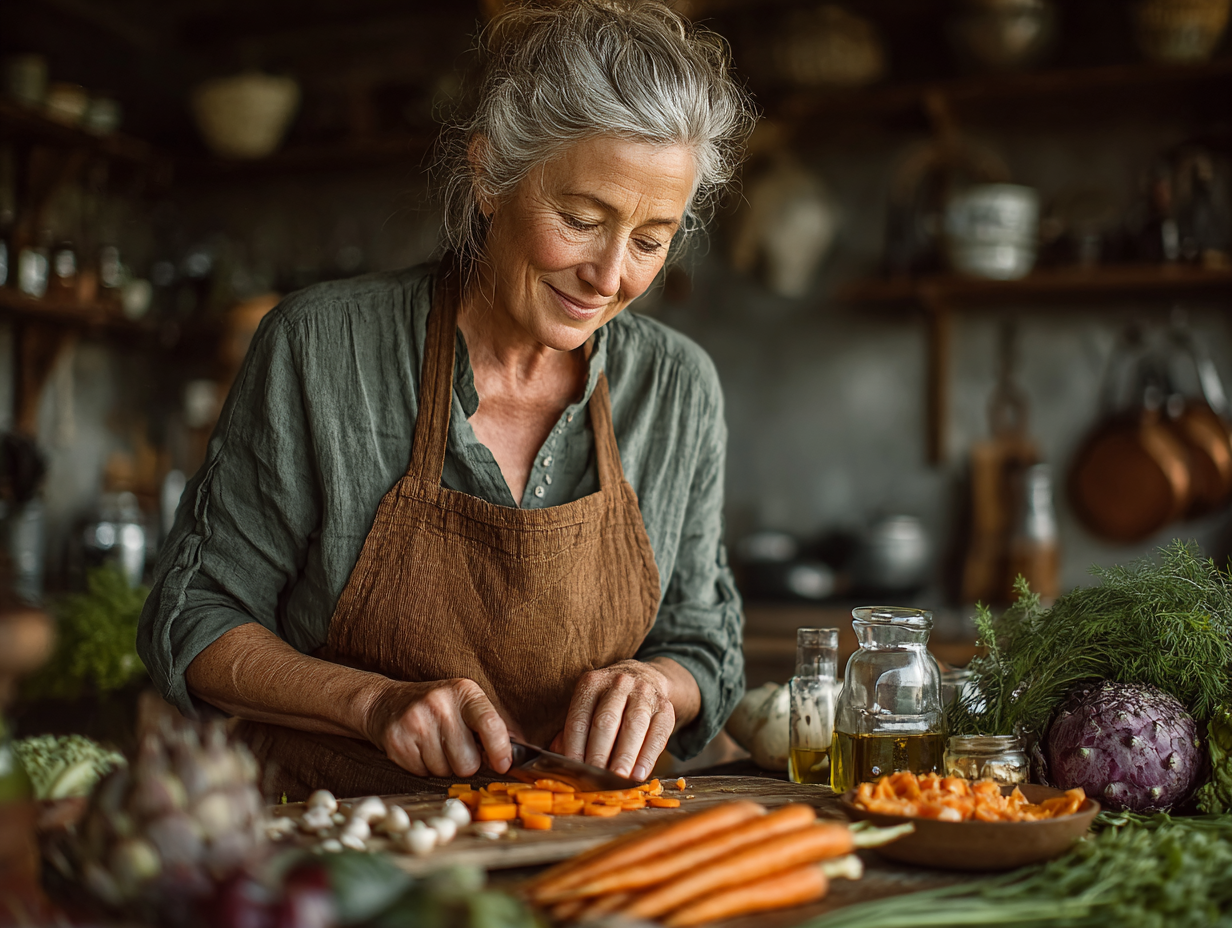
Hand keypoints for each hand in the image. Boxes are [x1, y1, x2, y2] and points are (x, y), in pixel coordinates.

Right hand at [363, 678, 511, 777]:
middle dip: (464, 763)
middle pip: (468, 762)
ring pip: (445, 771)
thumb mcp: (466, 704)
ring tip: (433, 744)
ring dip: (442, 765)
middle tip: (454, 747)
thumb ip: (491, 726)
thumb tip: (521, 751)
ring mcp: (416, 722)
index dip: (500, 750)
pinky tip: (418, 748)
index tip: (503, 764)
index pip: (490, 724)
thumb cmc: (436, 708)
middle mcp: (440, 704)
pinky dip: (423, 767)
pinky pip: (423, 773)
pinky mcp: (397, 741)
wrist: (386, 703)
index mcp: (464, 692)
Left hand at [556, 659, 683, 781]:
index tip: (573, 769)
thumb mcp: (588, 707)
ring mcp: (644, 693)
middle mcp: (618, 683)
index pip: (580, 718)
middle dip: (599, 751)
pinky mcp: (665, 707)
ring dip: (625, 755)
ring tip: (618, 777)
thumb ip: (574, 732)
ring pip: (634, 725)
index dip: (575, 745)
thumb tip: (559, 758)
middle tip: (595, 776)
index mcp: (592, 683)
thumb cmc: (608, 703)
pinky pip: (658, 733)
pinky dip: (648, 756)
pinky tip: (639, 774)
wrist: (645, 678)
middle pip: (606, 720)